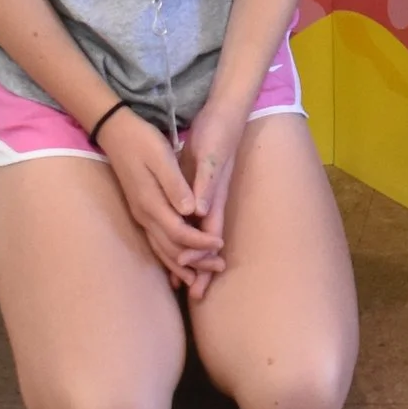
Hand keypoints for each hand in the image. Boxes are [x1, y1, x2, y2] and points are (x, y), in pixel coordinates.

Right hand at [97, 107, 224, 289]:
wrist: (115, 133)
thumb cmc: (142, 142)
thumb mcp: (161, 158)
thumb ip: (175, 185)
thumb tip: (190, 212)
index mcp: (151, 203)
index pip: (179, 233)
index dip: (200, 243)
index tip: (220, 247)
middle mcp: (144, 214)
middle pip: (170, 247)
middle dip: (194, 260)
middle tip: (217, 268)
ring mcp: (140, 214)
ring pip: (160, 248)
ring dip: (180, 263)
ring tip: (198, 276)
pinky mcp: (141, 210)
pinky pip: (155, 240)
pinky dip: (168, 253)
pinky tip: (177, 259)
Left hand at [176, 102, 249, 302]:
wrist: (225, 114)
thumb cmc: (217, 134)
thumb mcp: (210, 157)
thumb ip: (205, 184)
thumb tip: (199, 212)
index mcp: (213, 197)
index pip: (206, 236)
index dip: (199, 258)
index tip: (193, 279)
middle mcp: (213, 201)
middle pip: (207, 242)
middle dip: (202, 268)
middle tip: (196, 294)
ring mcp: (210, 196)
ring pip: (201, 235)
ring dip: (196, 257)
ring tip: (189, 279)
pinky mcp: (203, 189)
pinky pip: (195, 221)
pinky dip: (189, 237)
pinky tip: (181, 242)